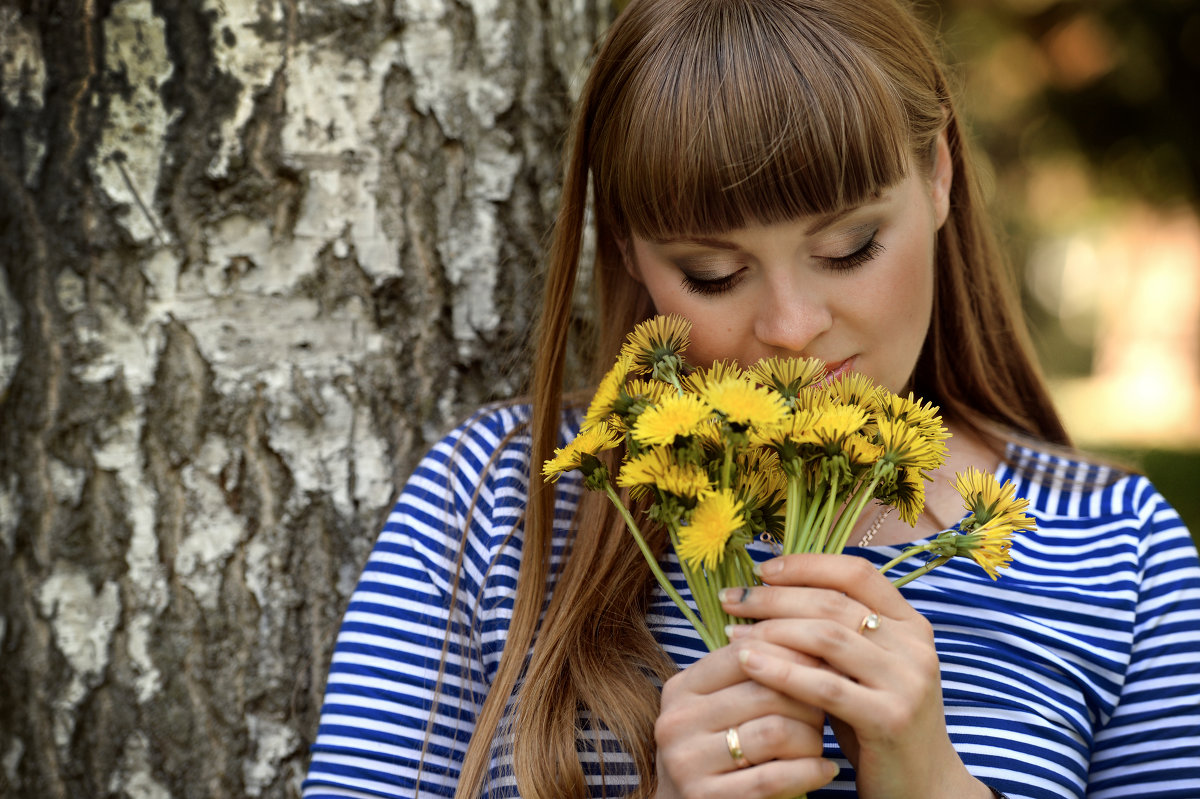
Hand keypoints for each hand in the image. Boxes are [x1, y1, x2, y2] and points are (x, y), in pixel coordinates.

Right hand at [654, 638, 839, 797]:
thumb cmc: (716, 753)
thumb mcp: (717, 709)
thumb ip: (748, 677)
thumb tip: (809, 640)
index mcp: (680, 689)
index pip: (742, 653)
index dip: (790, 654)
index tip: (821, 664)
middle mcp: (677, 721)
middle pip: (764, 691)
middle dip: (808, 699)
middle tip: (827, 709)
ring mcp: (687, 762)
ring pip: (774, 732)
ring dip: (811, 737)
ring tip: (820, 743)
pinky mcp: (706, 798)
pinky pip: (774, 778)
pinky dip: (809, 771)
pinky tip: (824, 770)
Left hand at [720, 554, 991, 798]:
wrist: (923, 786)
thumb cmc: (877, 722)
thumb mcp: (862, 670)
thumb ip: (833, 634)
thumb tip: (768, 594)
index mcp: (911, 624)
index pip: (857, 573)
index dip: (807, 565)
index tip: (763, 570)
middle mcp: (915, 646)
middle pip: (833, 603)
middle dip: (775, 597)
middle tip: (732, 600)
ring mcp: (907, 682)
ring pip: (827, 638)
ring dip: (772, 630)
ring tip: (733, 632)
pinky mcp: (890, 718)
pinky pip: (824, 687)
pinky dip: (781, 671)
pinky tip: (748, 663)